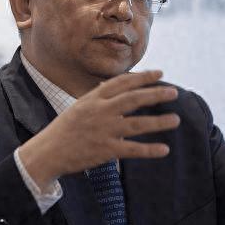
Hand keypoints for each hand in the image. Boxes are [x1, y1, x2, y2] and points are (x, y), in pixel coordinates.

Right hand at [17, 70, 179, 187]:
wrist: (48, 152)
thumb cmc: (65, 129)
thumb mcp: (79, 106)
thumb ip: (98, 96)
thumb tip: (114, 85)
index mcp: (94, 98)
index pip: (123, 82)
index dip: (143, 77)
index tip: (160, 73)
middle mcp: (100, 111)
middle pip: (134, 99)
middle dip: (156, 94)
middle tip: (174, 92)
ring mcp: (104, 131)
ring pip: (137, 124)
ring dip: (159, 122)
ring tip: (176, 120)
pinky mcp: (106, 150)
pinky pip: (132, 149)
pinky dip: (149, 150)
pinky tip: (164, 149)